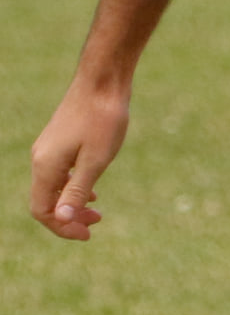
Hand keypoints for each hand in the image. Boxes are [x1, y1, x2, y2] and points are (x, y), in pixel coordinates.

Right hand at [29, 79, 129, 239]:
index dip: (63, 227)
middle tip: (97, 223)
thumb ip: (77, 190)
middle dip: (68, 217)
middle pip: (45, 201)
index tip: (89, 233)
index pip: (43, 211)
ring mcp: (48, 148)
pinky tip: (93, 190)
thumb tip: (61, 218)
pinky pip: (59, 173)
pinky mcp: (59, 140)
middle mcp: (40, 159)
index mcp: (46, 167)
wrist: (103, 81)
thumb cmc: (103, 119)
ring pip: (52, 187)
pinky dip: (73, 186)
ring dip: (72, 203)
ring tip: (98, 211)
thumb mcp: (96, 160)